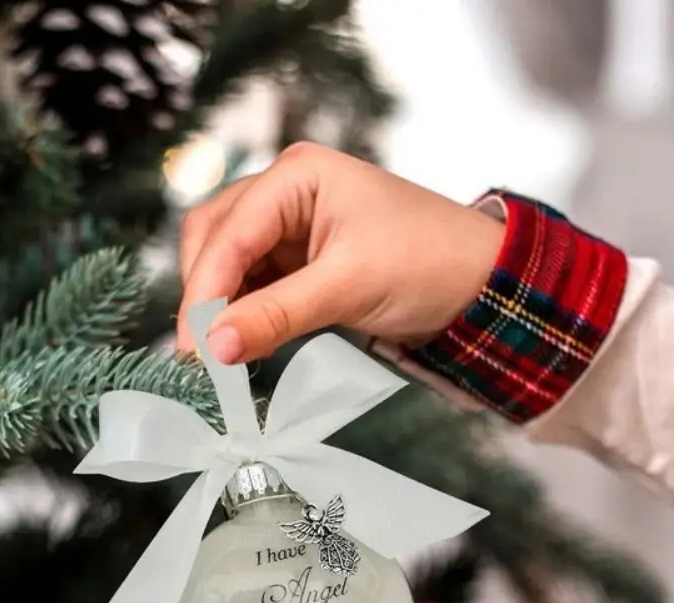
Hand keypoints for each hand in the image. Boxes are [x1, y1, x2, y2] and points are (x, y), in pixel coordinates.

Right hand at [177, 142, 504, 364]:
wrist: (479, 283)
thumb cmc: (427, 264)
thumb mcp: (347, 289)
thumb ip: (274, 317)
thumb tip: (213, 349)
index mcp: (297, 176)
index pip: (228, 233)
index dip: (204, 292)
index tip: (194, 348)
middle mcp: (285, 191)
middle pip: (214, 239)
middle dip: (204, 295)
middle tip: (201, 354)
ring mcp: (289, 225)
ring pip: (228, 264)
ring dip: (220, 307)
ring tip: (220, 356)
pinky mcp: (298, 259)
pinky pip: (252, 284)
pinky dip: (242, 314)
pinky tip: (243, 343)